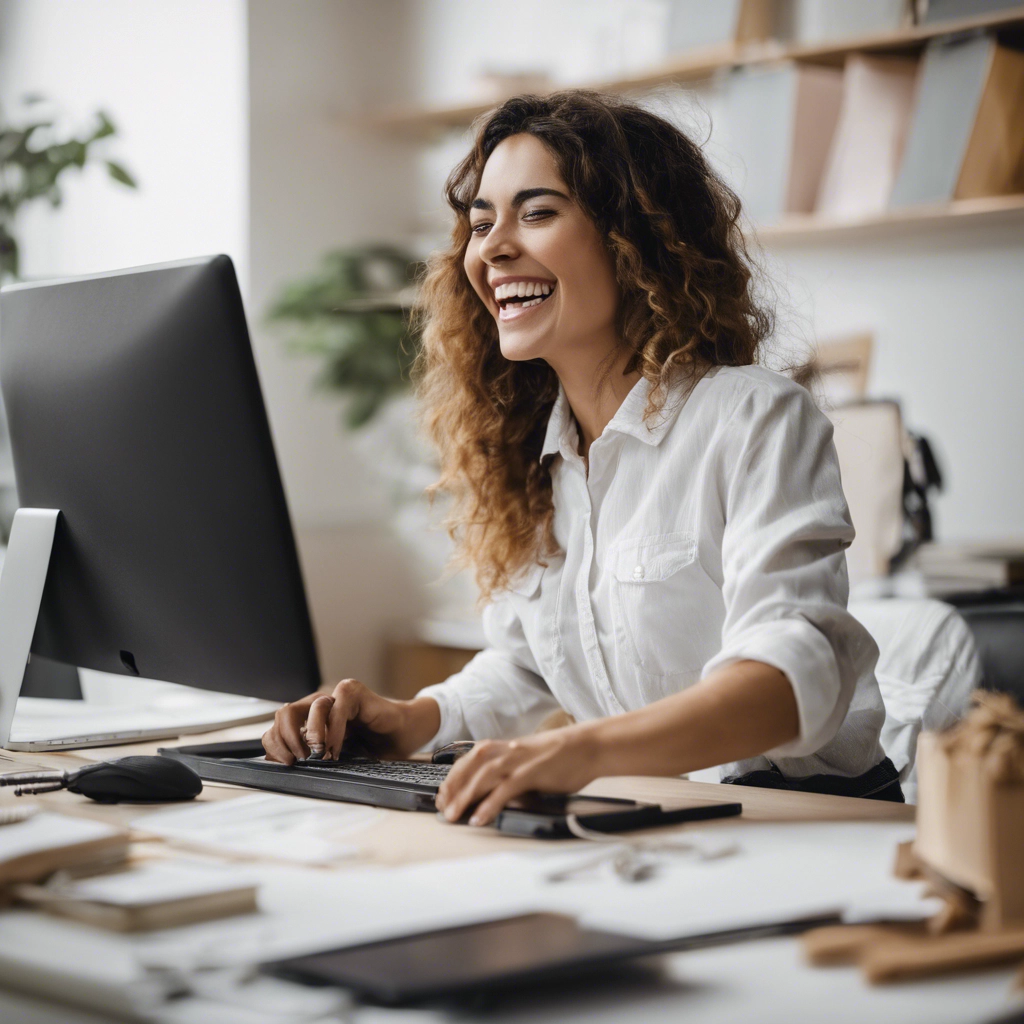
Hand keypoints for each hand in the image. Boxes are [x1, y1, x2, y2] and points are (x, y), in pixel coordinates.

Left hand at [262, 679, 439, 763]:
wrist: (401, 736)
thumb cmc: (369, 746)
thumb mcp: (331, 756)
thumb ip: (307, 756)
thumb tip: (276, 762)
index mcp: (308, 717)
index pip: (277, 725)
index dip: (276, 745)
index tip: (287, 764)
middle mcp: (319, 703)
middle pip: (285, 712)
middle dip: (287, 739)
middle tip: (299, 759)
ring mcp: (336, 694)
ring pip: (311, 707)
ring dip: (312, 734)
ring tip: (321, 754)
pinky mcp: (354, 691)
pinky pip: (338, 707)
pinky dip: (334, 731)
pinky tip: (337, 748)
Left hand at [435, 725, 600, 826]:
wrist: (587, 747)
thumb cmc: (560, 755)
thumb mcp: (528, 760)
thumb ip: (510, 773)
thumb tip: (496, 794)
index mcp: (504, 747)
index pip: (469, 760)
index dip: (453, 777)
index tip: (442, 794)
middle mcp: (506, 751)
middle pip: (469, 767)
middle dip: (452, 788)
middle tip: (442, 808)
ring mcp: (518, 760)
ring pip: (482, 777)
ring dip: (464, 797)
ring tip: (453, 815)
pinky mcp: (531, 772)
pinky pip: (504, 789)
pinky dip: (489, 804)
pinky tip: (479, 818)